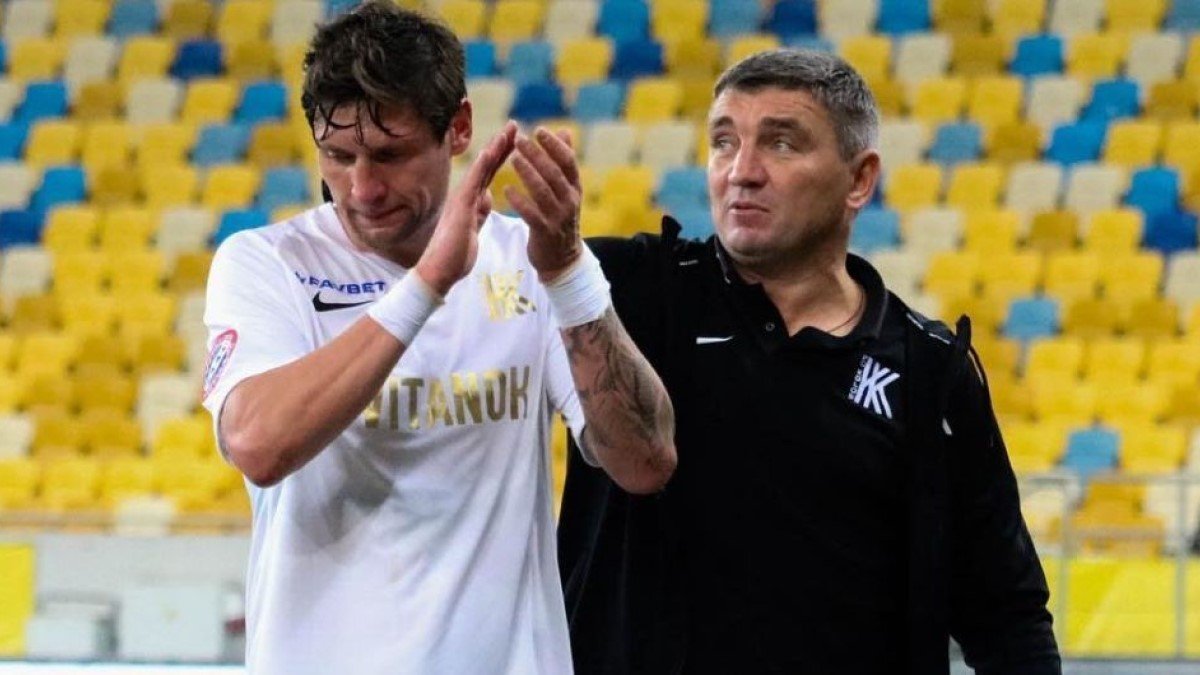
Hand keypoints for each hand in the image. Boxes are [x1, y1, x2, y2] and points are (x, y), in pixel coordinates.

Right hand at [415, 122, 516, 295]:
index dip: (502, 155)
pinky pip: (472, 184)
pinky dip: (481, 167)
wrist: (439, 272)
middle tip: (514, 125)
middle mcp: (466, 196)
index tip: (514, 138)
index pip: (490, 173)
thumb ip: (480, 211)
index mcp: (472, 200)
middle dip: (501, 144)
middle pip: (487, 165)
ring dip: (494, 149)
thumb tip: (488, 197)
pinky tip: (489, 153)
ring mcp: (462, 200)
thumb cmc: (455, 254)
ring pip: (481, 169)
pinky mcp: (460, 208)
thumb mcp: (473, 228)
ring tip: (508, 131)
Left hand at [505, 127, 582, 281]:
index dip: (554, 145)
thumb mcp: (567, 190)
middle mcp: (569, 200)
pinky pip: (531, 214)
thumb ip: (565, 161)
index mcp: (574, 187)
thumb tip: (565, 131)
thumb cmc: (561, 217)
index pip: (568, 161)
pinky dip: (519, 201)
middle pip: (554, 173)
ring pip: (542, 191)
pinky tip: (506, 189)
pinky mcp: (545, 232)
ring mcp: (558, 217)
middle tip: (519, 139)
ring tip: (512, 158)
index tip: (539, 130)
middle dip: (537, 155)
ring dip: (527, 173)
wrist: (562, 258)